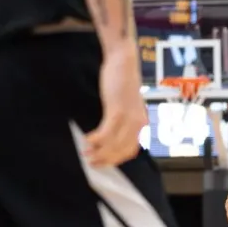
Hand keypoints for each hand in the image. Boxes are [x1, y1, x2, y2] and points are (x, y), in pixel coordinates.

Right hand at [81, 51, 147, 167]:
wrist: (123, 62)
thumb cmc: (122, 82)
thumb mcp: (126, 105)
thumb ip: (122, 120)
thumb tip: (110, 136)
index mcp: (141, 124)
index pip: (130, 151)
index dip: (115, 160)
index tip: (102, 164)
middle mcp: (138, 124)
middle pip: (121, 151)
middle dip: (105, 160)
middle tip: (90, 163)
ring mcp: (129, 118)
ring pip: (113, 144)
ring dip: (98, 152)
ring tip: (86, 154)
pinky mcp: (118, 111)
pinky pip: (106, 132)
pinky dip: (96, 139)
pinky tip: (86, 140)